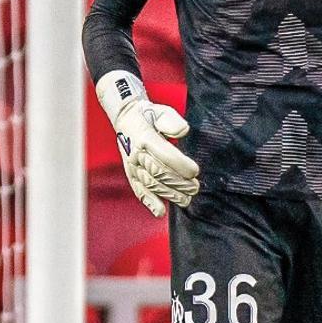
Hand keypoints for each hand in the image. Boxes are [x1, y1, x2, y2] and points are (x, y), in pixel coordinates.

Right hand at [95, 70, 199, 216]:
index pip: (164, 154)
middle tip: (195, 188)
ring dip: (169, 194)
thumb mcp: (161, 111)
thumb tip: (183, 131)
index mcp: (145, 137)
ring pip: (151, 184)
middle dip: (179, 183)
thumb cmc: (148, 115)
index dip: (180, 165)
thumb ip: (171, 120)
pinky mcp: (131, 174)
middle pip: (159, 172)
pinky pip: (138, 190)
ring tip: (185, 200)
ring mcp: (133, 166)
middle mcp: (136, 154)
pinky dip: (149, 202)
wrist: (126, 119)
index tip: (195, 171)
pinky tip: (159, 212)